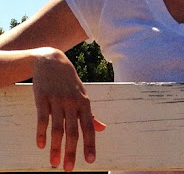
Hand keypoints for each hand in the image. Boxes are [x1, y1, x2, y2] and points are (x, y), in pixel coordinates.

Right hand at [32, 47, 105, 171]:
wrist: (52, 60)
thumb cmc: (69, 82)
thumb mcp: (82, 95)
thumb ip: (90, 114)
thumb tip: (103, 129)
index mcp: (84, 102)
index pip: (88, 126)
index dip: (90, 143)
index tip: (90, 160)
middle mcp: (72, 102)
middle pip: (73, 130)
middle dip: (71, 151)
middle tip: (69, 169)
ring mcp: (57, 100)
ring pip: (57, 127)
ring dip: (55, 147)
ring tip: (54, 163)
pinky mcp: (42, 98)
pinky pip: (42, 118)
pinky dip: (41, 133)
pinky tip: (41, 145)